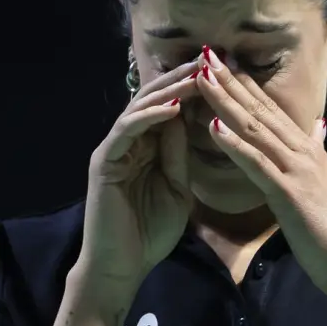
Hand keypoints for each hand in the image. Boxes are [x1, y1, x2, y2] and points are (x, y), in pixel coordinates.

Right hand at [76, 57, 203, 304]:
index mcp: (148, 148)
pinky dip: (149, 117)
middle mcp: (129, 142)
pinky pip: (127, 130)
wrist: (121, 267)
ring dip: (168, 90)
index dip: (194, 89)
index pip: (171, 108)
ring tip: (195, 74)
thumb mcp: (177, 188)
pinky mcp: (104, 161)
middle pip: (155, 99)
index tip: (222, 72)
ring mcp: (115, 149)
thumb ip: (179, 155)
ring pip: (140, 108)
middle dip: (182, 78)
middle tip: (210, 58)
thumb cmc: (149, 233)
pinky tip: (172, 107)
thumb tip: (191, 120)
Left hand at [194, 50, 326, 303]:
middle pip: (260, 110)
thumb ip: (315, 152)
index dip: (245, 84)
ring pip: (255, 129)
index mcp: (307, 149)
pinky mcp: (288, 192)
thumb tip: (317, 126)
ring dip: (227, 101)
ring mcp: (296, 169)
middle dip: (231, 81)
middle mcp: (302, 151)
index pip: (271, 110)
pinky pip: (258, 163)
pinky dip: (235, 144)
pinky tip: (214, 127)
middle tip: (206, 53)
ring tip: (203, 77)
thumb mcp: (322, 183)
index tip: (223, 62)